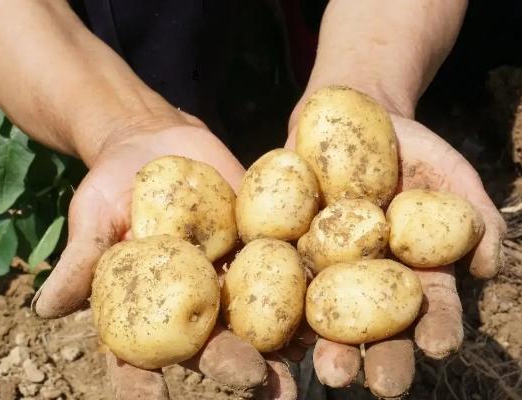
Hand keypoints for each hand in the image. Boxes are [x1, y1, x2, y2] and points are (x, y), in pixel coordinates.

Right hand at [30, 121, 295, 397]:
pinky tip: (321, 301)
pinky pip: (280, 265)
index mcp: (146, 307)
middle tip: (254, 381)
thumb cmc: (112, 182)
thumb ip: (81, 260)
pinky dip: (300, 285)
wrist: (153, 140)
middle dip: (233, 364)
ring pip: (254, 316)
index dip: (142, 381)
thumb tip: (44, 310)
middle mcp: (190, 302)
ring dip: (279, 342)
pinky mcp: (258, 242)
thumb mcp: (92, 215)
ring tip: (302, 365)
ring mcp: (228, 274)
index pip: (139, 356)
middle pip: (212, 343)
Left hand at [287, 115, 504, 397]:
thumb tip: (487, 269)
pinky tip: (279, 330)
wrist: (354, 118)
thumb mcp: (451, 176)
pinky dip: (279, 305)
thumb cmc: (412, 153)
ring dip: (326, 348)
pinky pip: (280, 278)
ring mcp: (324, 268)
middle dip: (377, 358)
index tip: (439, 346)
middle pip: (375, 330)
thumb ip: (475, 219)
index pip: (430, 311)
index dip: (438, 329)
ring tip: (327, 371)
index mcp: (412, 273)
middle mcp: (367, 282)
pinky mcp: (286, 249)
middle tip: (377, 383)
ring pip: (326, 318)